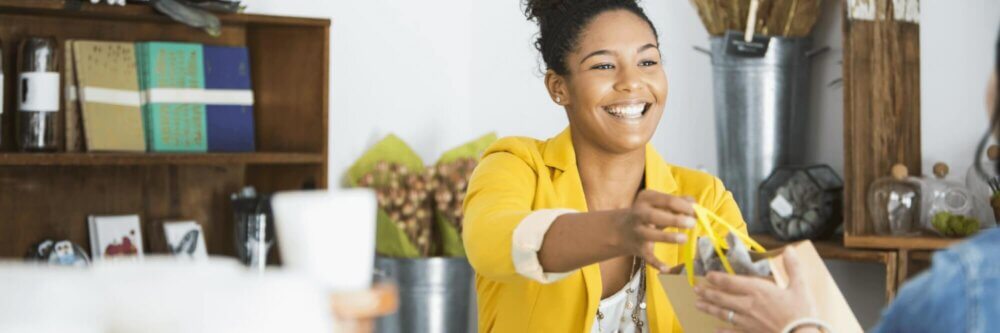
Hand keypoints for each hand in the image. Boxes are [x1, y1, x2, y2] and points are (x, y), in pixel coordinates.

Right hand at [618, 190, 695, 271]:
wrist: (621, 229)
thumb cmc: (648, 214)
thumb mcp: (658, 204)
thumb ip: (677, 203)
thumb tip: (695, 204)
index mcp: (646, 199)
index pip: (667, 200)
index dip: (684, 206)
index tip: (697, 212)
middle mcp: (639, 214)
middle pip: (655, 216)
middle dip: (674, 220)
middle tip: (692, 223)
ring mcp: (637, 232)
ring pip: (650, 235)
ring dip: (667, 237)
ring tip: (684, 239)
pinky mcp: (638, 248)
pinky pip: (647, 256)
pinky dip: (656, 263)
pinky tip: (667, 268)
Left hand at [693, 248, 816, 332]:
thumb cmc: (802, 313)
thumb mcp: (800, 287)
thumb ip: (793, 267)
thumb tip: (790, 249)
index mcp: (758, 290)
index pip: (731, 282)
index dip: (717, 278)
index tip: (707, 275)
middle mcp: (748, 305)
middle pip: (722, 297)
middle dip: (708, 292)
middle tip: (696, 289)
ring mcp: (748, 321)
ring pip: (723, 313)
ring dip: (709, 308)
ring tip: (698, 304)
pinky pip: (732, 332)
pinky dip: (722, 331)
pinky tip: (715, 330)